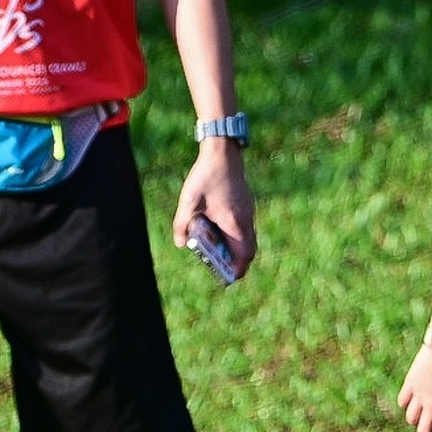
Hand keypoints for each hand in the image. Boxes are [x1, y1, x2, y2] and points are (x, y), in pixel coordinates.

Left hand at [172, 137, 256, 278]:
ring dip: (235, 248)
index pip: (244, 255)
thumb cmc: (206, 177)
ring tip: (216, 249)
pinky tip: (218, 229)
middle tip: (220, 267)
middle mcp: (246, 219)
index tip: (227, 278)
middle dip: (236, 262)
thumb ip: (183, 224)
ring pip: (248, 238)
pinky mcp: (246, 204)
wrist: (223, 152)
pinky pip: (245, 227)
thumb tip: (182, 244)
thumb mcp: (189, 202)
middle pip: (248, 250)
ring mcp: (248, 210)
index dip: (237, 269)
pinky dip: (236, 235)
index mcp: (234, 222)